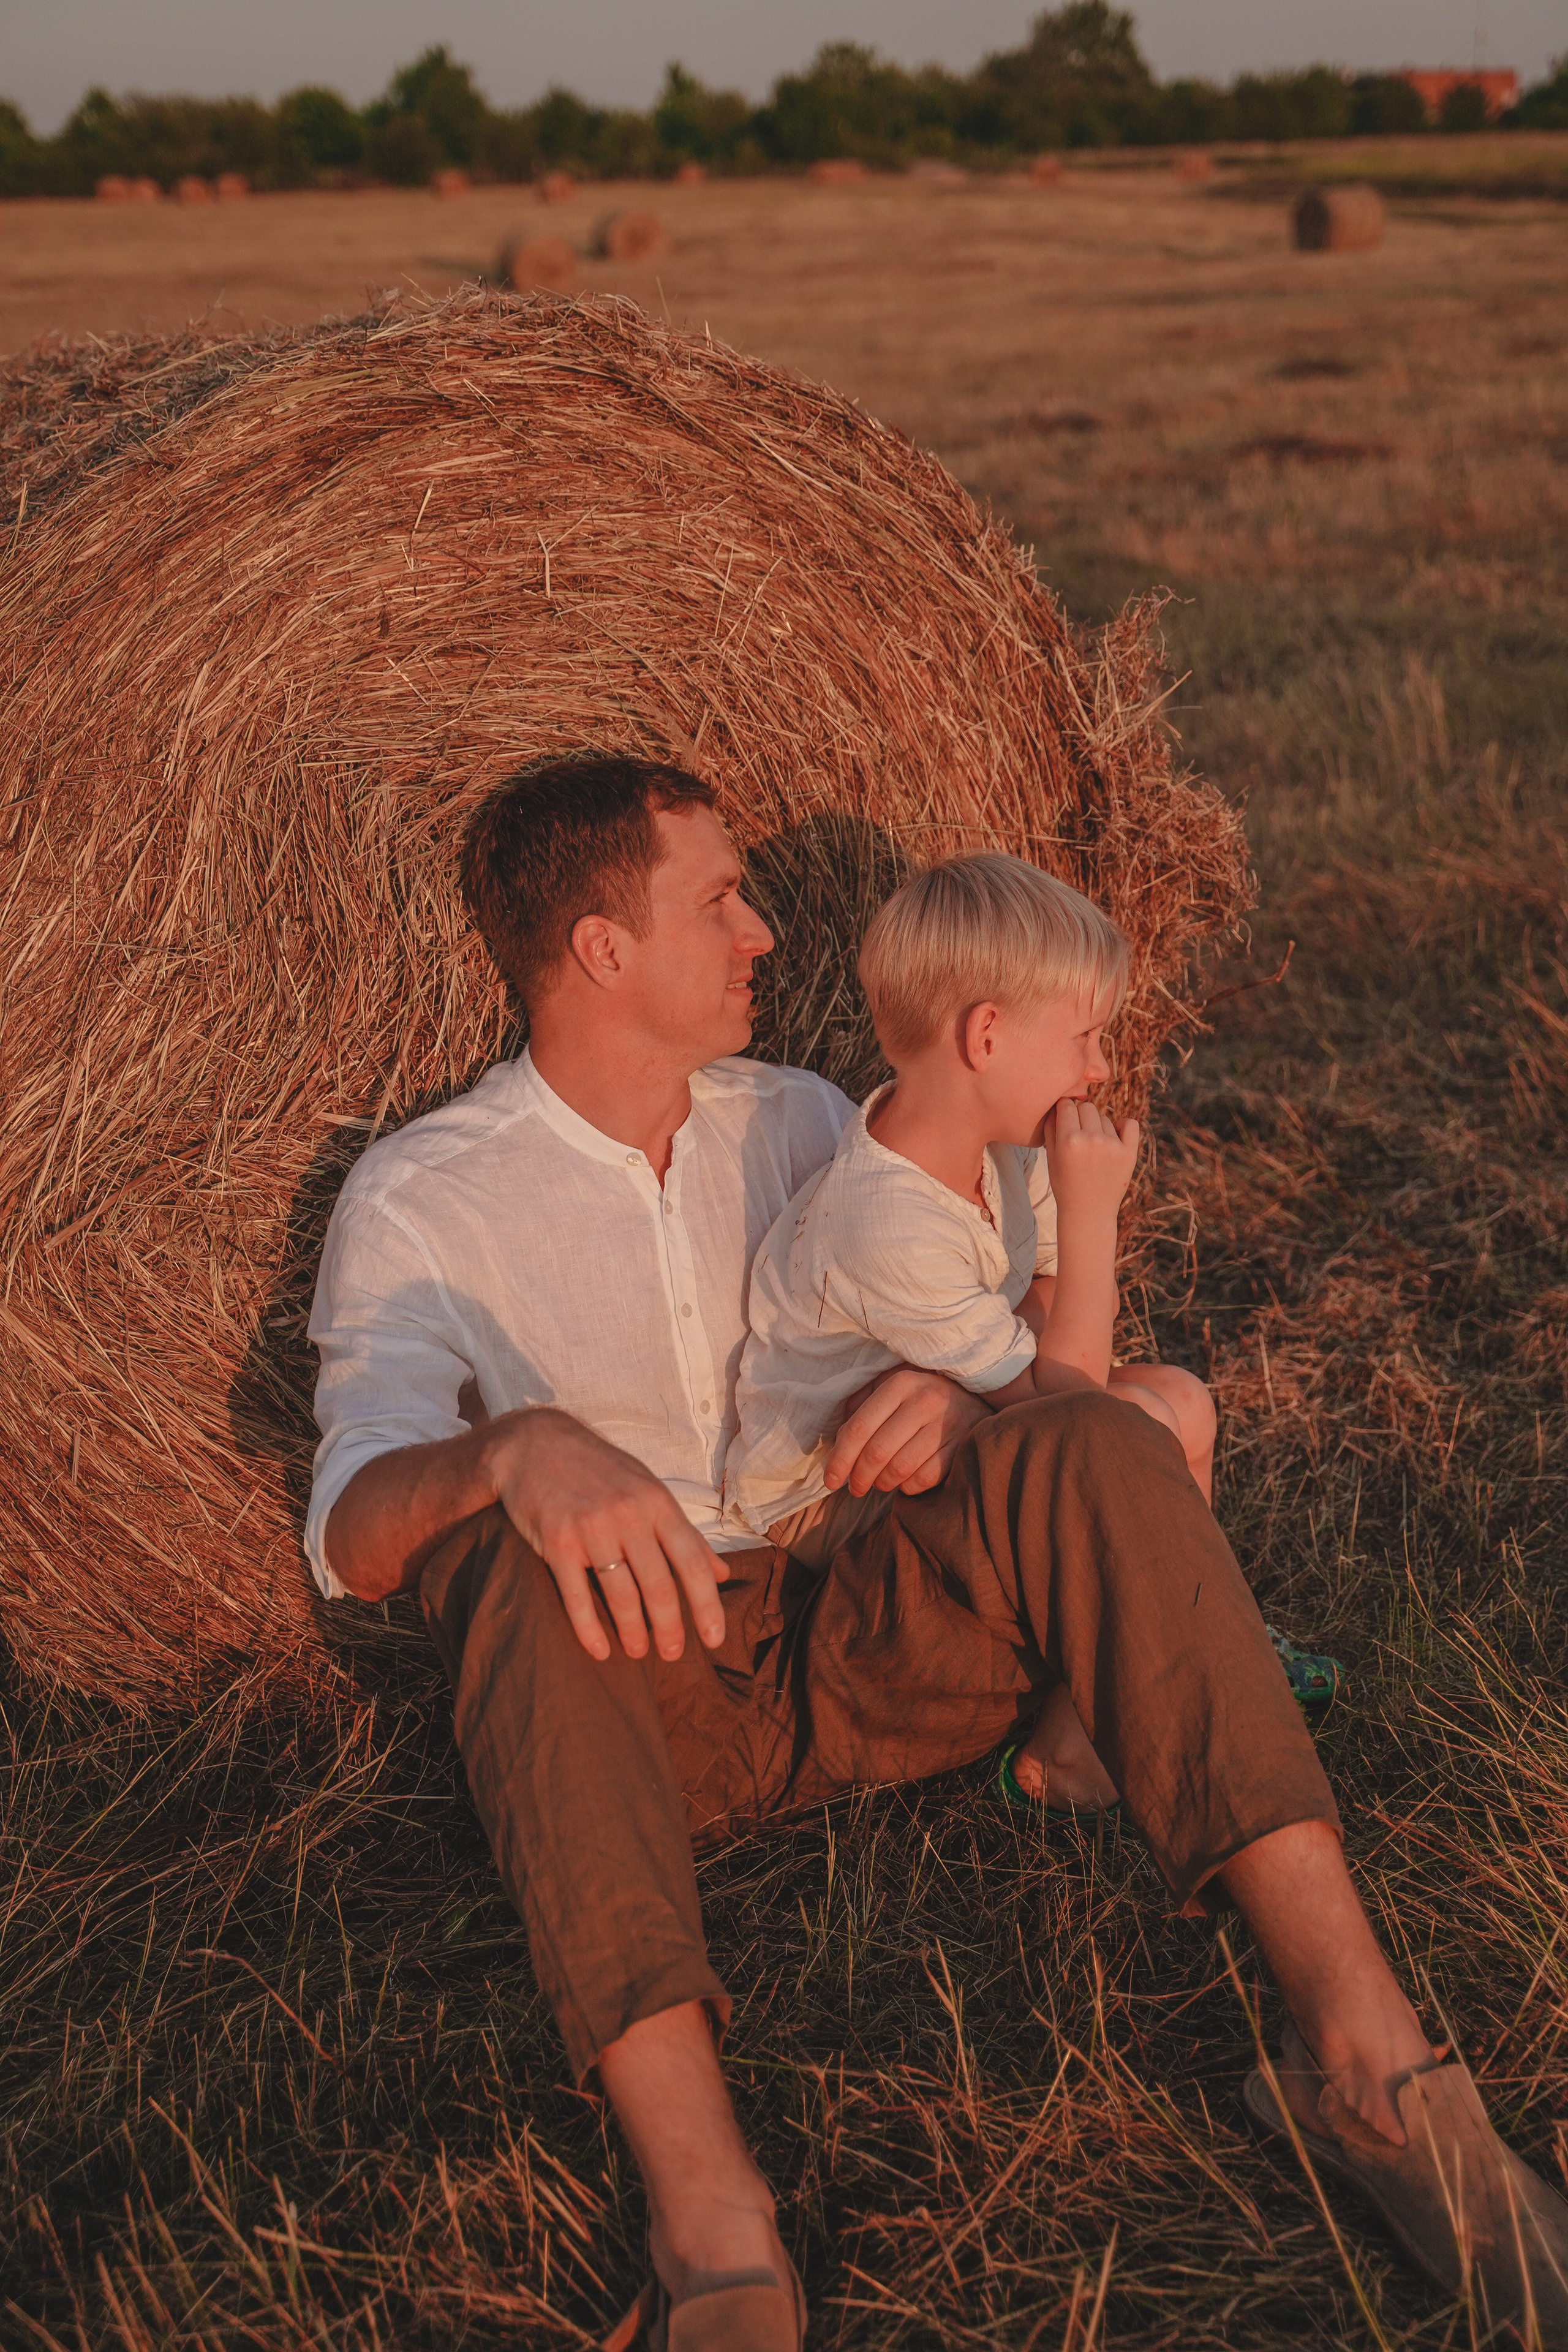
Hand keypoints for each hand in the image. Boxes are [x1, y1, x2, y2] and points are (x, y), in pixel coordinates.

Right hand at [484, 1408, 728, 1664]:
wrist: (535, 1444)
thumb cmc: (601, 1470)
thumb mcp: (649, 1489)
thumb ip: (686, 1533)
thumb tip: (722, 1573)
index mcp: (657, 1503)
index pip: (692, 1562)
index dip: (706, 1606)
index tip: (714, 1639)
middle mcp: (628, 1516)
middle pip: (659, 1586)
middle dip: (669, 1628)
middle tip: (673, 1654)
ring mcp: (591, 1529)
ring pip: (621, 1594)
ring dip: (633, 1632)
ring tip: (639, 1652)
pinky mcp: (556, 1541)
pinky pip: (576, 1596)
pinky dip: (589, 1629)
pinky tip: (599, 1650)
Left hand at [823, 1367, 989, 1498]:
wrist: (977, 1399)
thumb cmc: (921, 1398)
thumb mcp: (892, 1389)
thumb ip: (862, 1406)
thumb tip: (838, 1441)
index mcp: (900, 1384)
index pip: (859, 1428)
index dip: (840, 1459)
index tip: (830, 1480)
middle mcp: (924, 1401)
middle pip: (877, 1452)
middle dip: (859, 1477)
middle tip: (855, 1488)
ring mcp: (946, 1424)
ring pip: (899, 1469)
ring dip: (883, 1483)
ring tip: (880, 1482)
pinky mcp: (962, 1446)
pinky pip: (923, 1479)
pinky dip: (908, 1487)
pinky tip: (905, 1480)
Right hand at [1043, 1097, 1139, 1221]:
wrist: (1088, 1213)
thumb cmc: (1065, 1185)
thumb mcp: (1051, 1157)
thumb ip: (1051, 1127)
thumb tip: (1057, 1103)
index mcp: (1068, 1140)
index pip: (1066, 1106)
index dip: (1063, 1111)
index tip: (1064, 1120)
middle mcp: (1091, 1140)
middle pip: (1086, 1107)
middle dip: (1080, 1116)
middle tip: (1079, 1134)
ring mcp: (1112, 1146)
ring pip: (1104, 1117)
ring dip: (1098, 1127)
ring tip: (1093, 1148)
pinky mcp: (1129, 1152)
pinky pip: (1129, 1124)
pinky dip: (1122, 1126)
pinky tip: (1114, 1138)